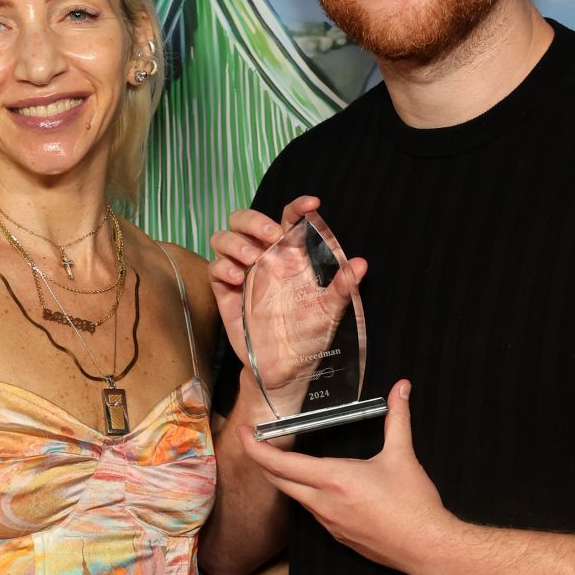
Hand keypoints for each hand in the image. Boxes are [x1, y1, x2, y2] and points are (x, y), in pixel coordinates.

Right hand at [208, 196, 367, 373]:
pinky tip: (238, 279)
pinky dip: (223, 267)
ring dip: (235, 242)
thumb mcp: (330, 312)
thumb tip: (361, 264)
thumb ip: (342, 287)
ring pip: (224, 238)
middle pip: (245, 221)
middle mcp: (265, 260)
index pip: (289, 220)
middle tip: (272, 236)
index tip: (311, 204)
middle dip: (254, 221)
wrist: (286, 370)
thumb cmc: (310, 336)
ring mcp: (243, 275)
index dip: (297, 206)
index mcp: (291, 257)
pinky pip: (214, 269)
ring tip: (252, 259)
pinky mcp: (227, 294)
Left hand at [238, 380, 450, 574]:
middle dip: (264, 461)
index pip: (280, 464)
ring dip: (286, 479)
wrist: (426, 548)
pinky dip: (307, 496)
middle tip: (259, 443)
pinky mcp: (338, 536)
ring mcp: (328, 523)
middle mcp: (323, 503)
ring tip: (287, 461)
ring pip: (295, 497)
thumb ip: (398, 418)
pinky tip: (319, 487)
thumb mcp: (402, 456)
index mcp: (333, 480)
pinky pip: (313, 513)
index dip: (256, 448)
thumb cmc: (413, 506)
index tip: (246, 434)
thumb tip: (401, 389)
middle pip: (278, 481)